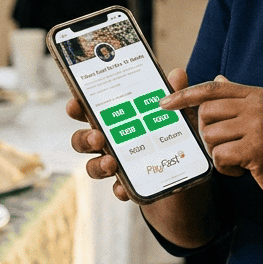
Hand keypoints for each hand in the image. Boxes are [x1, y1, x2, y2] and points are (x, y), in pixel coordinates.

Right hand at [69, 67, 191, 201]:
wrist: (186, 173)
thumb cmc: (174, 136)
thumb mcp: (178, 113)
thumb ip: (176, 94)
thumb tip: (177, 74)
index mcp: (115, 120)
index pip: (89, 111)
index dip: (77, 108)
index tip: (75, 104)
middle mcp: (110, 142)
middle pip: (83, 141)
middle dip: (85, 138)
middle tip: (98, 137)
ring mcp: (117, 165)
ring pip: (94, 166)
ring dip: (98, 165)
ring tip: (111, 163)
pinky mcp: (129, 185)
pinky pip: (117, 189)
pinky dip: (119, 189)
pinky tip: (124, 188)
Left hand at [159, 75, 262, 213]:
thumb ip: (238, 100)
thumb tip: (217, 80)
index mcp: (257, 95)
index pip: (212, 88)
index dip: (185, 94)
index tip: (164, 103)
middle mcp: (258, 105)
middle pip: (206, 113)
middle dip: (208, 134)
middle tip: (226, 147)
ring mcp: (258, 126)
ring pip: (210, 137)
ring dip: (219, 154)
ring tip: (240, 160)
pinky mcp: (257, 148)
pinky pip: (220, 156)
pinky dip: (226, 168)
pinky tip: (244, 170)